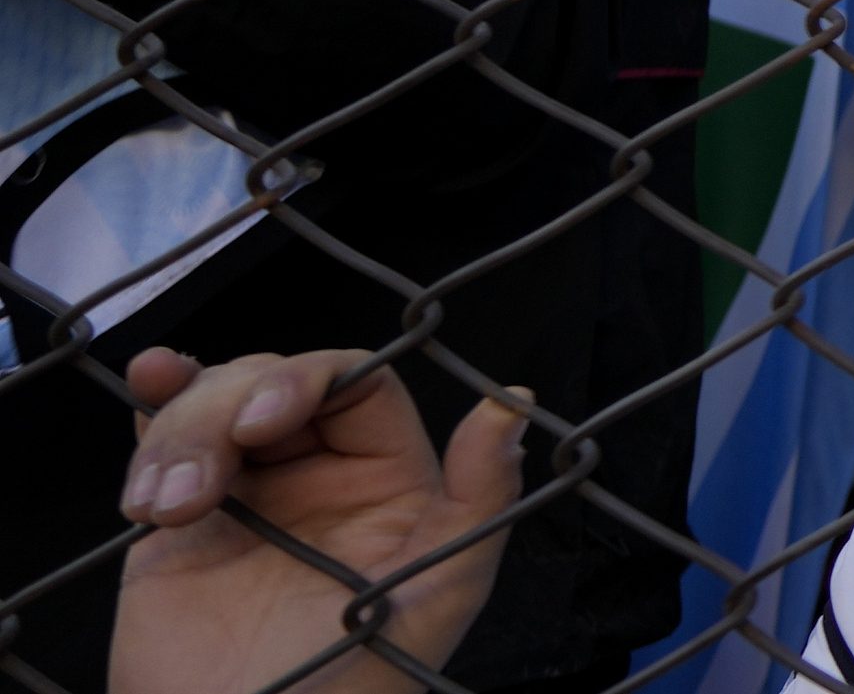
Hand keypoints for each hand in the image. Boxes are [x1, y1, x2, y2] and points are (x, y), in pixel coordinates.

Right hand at [111, 349, 524, 693]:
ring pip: (212, 404)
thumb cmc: (355, 688)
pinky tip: (147, 380)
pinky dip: (153, 403)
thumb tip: (515, 401)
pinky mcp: (180, 517)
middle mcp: (320, 473)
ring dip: (177, 434)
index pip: (354, 384)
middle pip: (273, 382)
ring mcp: (248, 490)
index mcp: (389, 479)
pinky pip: (163, 438)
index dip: (306, 380)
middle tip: (200, 482)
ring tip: (165, 511)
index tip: (263, 423)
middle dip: (225, 405)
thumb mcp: (440, 595)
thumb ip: (482, 497)